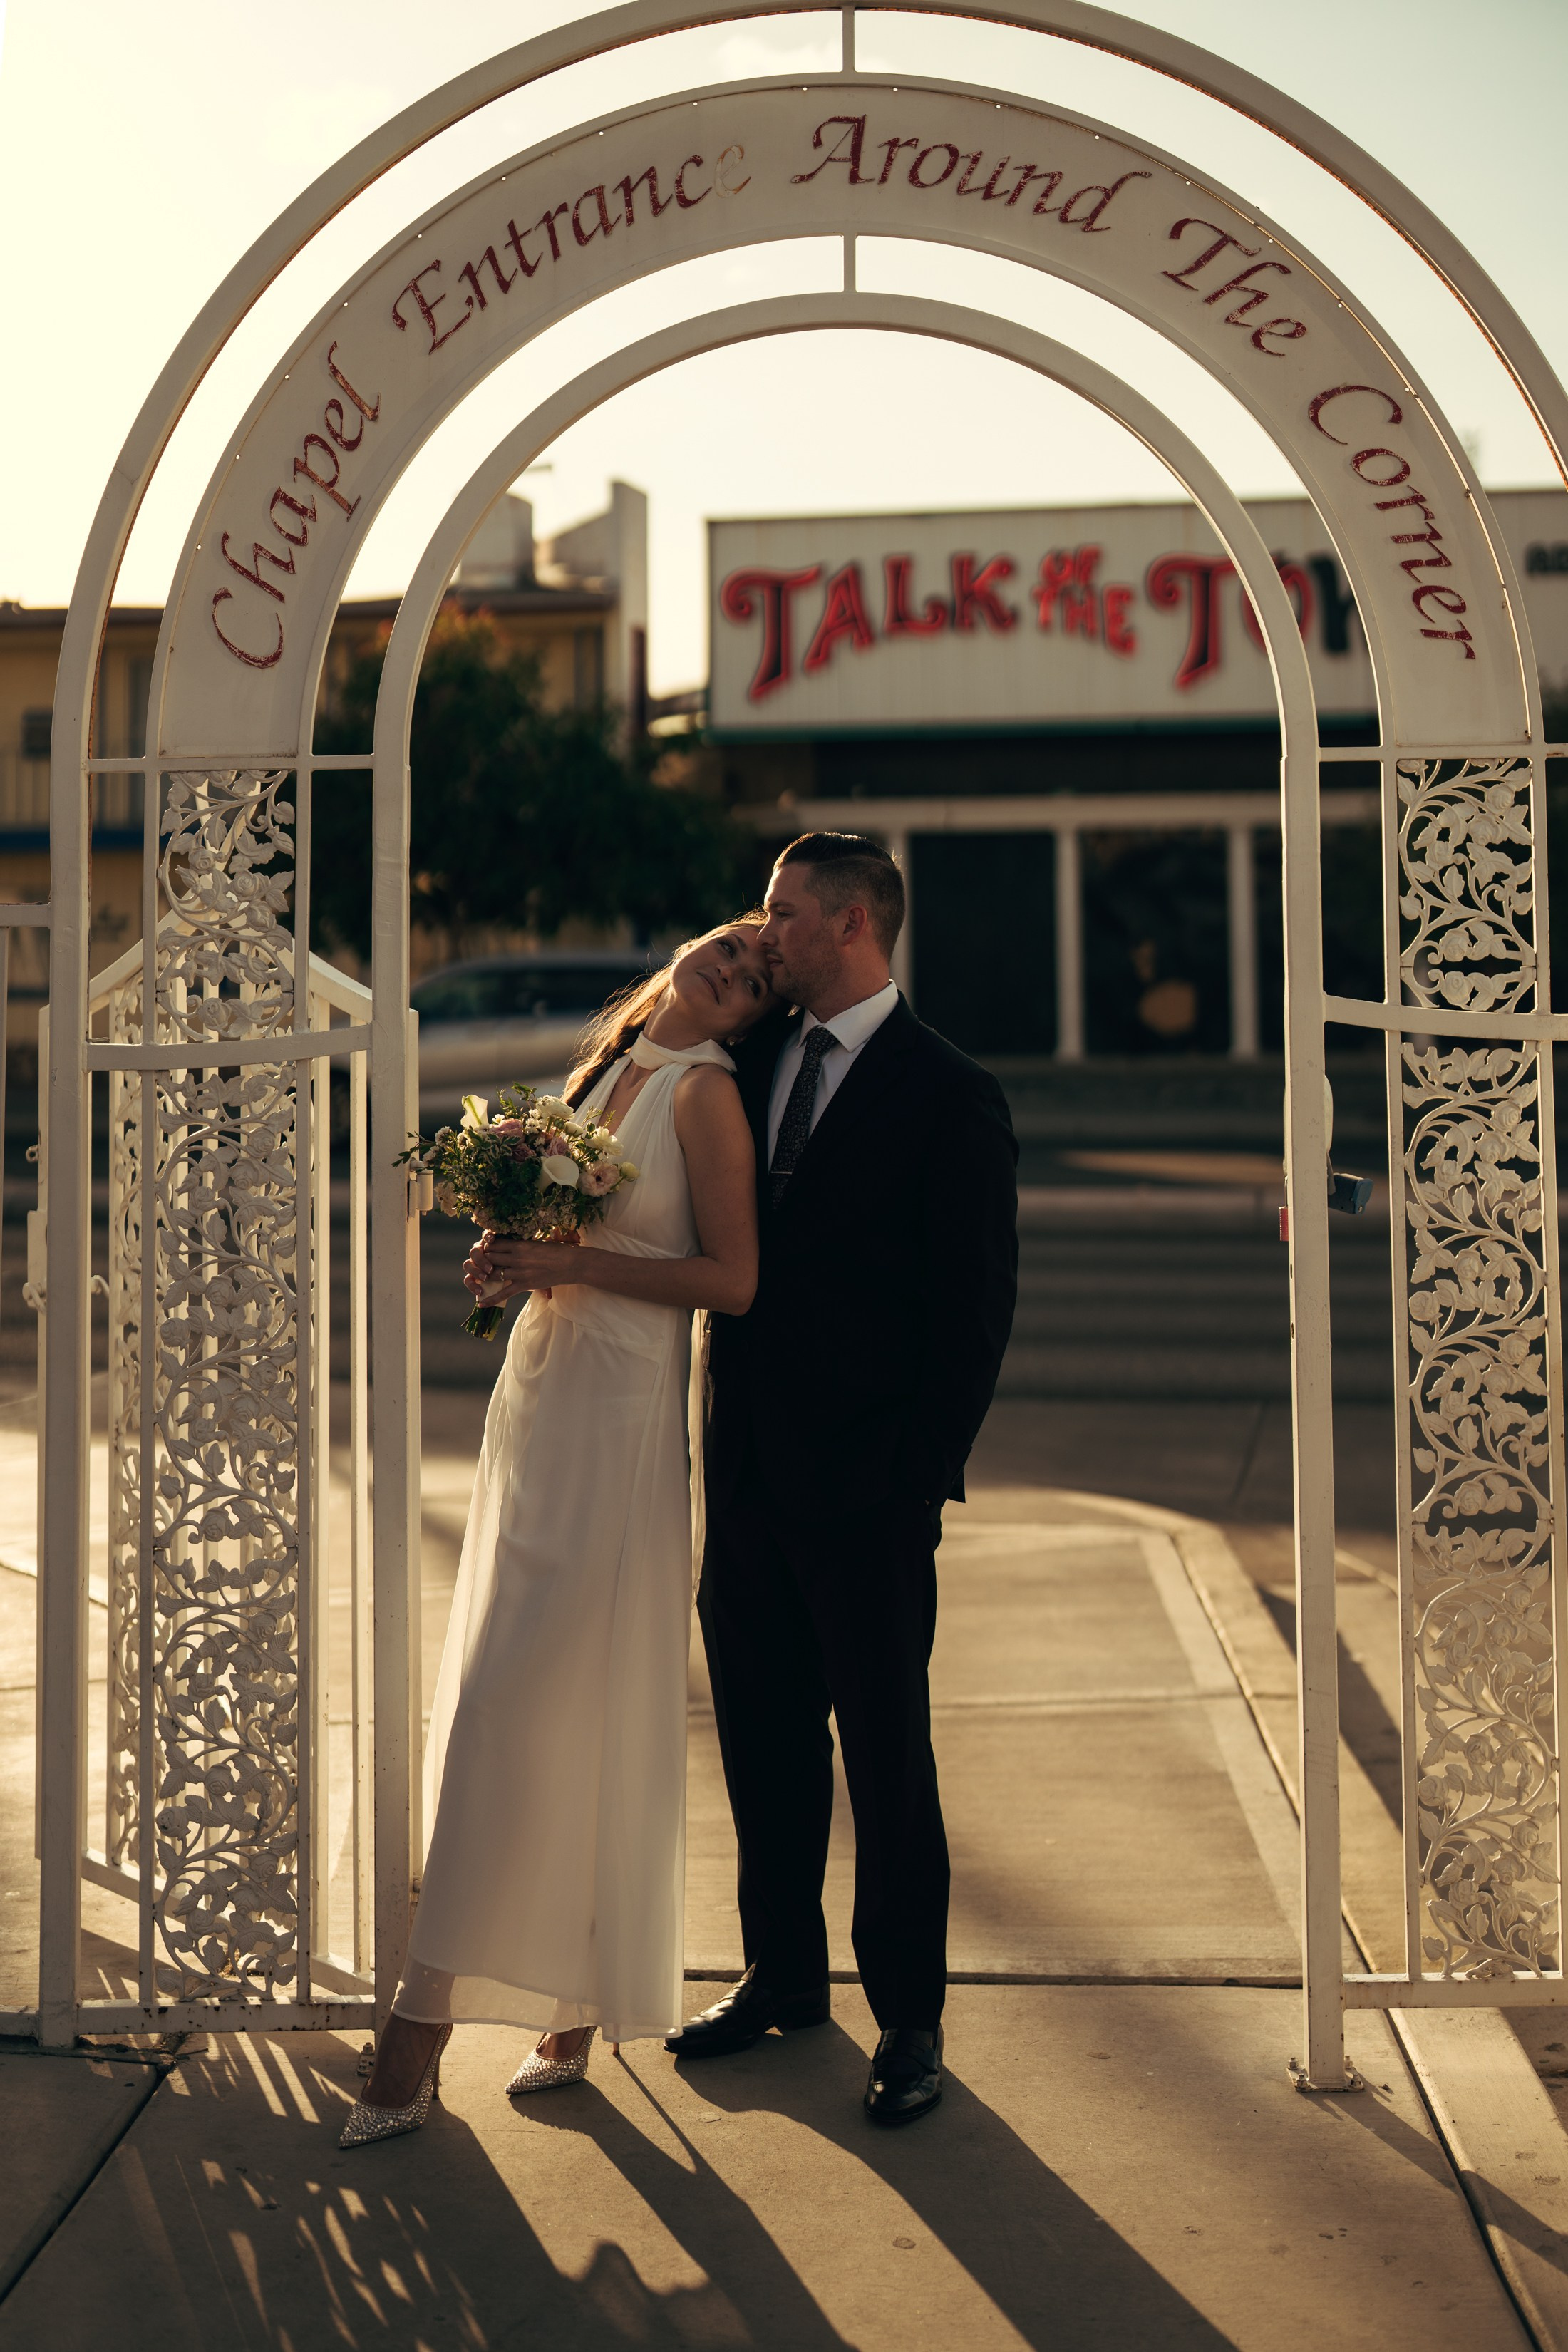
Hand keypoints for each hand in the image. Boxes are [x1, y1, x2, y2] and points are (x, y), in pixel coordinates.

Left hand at [464, 1231, 582, 1305]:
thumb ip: (523, 1244)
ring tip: (480, 1278)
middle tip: (481, 1263)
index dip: (487, 1247)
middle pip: (490, 1258)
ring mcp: (519, 1272)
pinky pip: (503, 1293)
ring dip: (484, 1276)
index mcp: (519, 1244)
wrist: (572, 1264)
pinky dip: (491, 1299)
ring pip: (493, 1274)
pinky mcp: (524, 1285)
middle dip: (483, 1260)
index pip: (495, 1244)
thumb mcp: (538, 1242)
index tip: (486, 1249)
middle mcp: (516, 1258)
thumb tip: (513, 1245)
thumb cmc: (558, 1250)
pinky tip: (481, 1304)